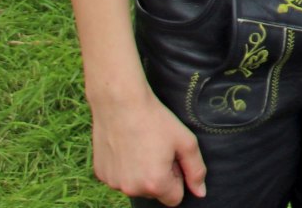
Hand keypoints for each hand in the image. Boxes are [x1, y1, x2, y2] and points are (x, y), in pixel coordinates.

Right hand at [89, 91, 206, 204]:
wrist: (120, 103)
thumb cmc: (156, 120)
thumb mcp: (186, 142)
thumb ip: (196, 170)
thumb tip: (200, 193)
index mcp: (155, 184)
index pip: (175, 198)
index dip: (178, 178)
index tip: (172, 158)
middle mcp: (132, 189)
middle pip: (155, 193)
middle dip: (160, 176)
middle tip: (157, 149)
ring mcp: (113, 183)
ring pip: (136, 186)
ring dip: (141, 173)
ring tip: (141, 146)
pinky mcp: (100, 174)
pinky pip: (120, 178)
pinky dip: (125, 168)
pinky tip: (126, 146)